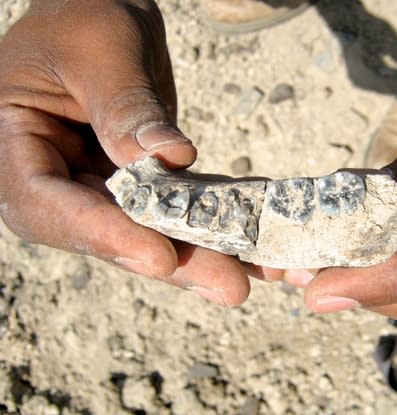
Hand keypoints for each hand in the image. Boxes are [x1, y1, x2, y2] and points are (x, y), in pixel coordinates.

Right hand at [0, 0, 280, 304]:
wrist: (100, 15)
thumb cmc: (85, 17)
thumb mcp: (102, 50)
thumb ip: (126, 107)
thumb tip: (170, 158)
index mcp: (13, 141)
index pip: (45, 202)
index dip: (100, 234)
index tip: (157, 256)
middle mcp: (50, 175)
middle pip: (103, 232)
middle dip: (169, 258)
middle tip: (229, 285)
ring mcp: (93, 184)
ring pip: (143, 230)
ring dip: (199, 252)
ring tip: (253, 272)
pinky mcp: (134, 184)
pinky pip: (171, 208)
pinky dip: (211, 223)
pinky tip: (253, 238)